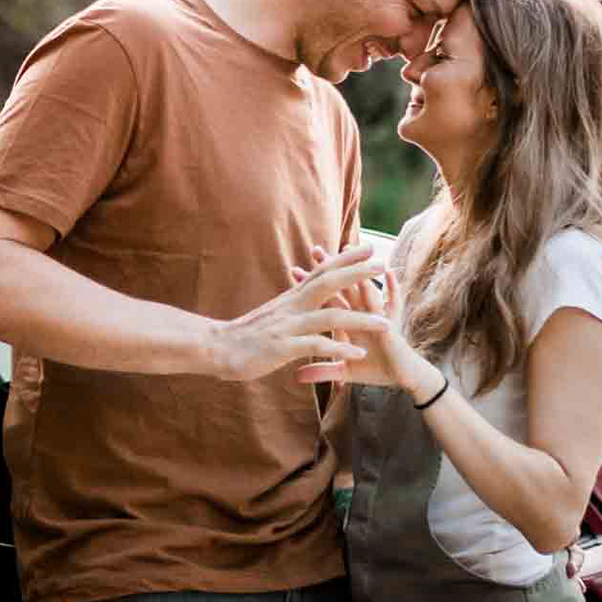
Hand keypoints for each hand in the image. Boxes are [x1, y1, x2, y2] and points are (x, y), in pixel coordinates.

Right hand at [203, 243, 390, 381]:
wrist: (215, 347)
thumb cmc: (245, 334)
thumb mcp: (272, 314)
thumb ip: (291, 305)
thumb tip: (305, 296)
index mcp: (291, 298)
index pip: (321, 271)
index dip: (345, 258)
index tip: (367, 247)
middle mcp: (292, 306)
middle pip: (329, 282)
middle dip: (357, 273)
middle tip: (382, 263)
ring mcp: (288, 325)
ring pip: (329, 316)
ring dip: (360, 319)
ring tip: (386, 324)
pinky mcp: (283, 346)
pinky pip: (316, 345)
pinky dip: (339, 348)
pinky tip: (358, 354)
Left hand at [291, 247, 439, 401]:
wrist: (402, 377)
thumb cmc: (375, 369)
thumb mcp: (344, 370)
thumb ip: (321, 371)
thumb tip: (296, 376)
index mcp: (348, 319)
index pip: (326, 298)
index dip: (310, 285)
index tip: (292, 269)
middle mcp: (362, 312)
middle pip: (343, 285)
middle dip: (330, 267)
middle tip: (315, 249)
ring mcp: (377, 315)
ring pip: (365, 288)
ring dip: (356, 270)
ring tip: (349, 250)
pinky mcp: (391, 324)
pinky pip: (393, 303)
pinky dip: (392, 288)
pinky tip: (389, 273)